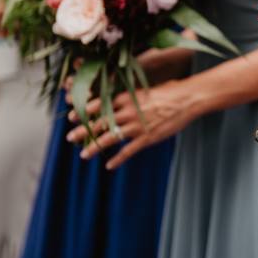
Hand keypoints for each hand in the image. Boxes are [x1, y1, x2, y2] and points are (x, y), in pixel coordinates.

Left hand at [65, 78, 196, 169]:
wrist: (188, 99)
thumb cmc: (170, 91)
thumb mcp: (146, 90)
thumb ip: (132, 97)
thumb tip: (122, 99)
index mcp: (127, 98)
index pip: (98, 105)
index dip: (83, 111)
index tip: (72, 116)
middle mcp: (128, 112)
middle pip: (99, 123)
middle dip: (83, 131)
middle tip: (70, 137)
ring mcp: (137, 126)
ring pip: (109, 139)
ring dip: (94, 147)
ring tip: (83, 155)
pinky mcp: (147, 138)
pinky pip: (128, 151)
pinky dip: (117, 160)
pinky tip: (109, 166)